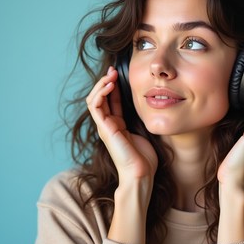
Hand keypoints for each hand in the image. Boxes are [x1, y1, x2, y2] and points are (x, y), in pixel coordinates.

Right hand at [86, 66, 157, 184]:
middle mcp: (108, 124)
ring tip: (110, 75)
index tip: (118, 72)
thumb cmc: (143, 157)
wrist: (140, 173)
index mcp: (117, 124)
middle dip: (105, 82)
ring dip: (101, 85)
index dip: (113, 86)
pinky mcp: (104, 129)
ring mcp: (104, 126)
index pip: (110, 100)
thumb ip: (140, 119)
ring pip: (94, 100)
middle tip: (112, 70)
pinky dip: (101, 94)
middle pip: (100, 97)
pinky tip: (110, 85)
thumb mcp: (143, 131)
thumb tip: (149, 104)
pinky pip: (96, 107)